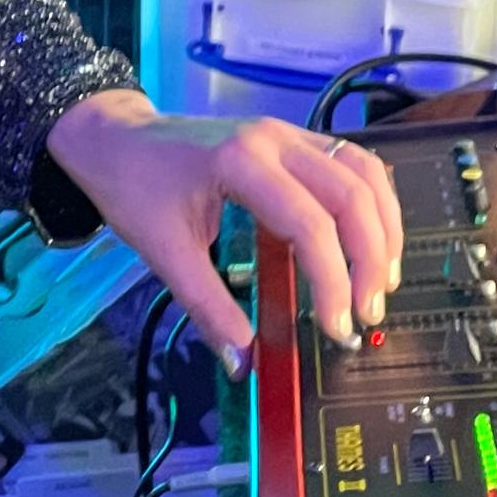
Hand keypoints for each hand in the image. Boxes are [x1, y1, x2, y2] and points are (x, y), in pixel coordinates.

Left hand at [43, 88, 400, 369]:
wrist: (113, 137)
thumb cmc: (133, 186)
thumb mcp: (163, 252)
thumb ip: (208, 307)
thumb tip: (242, 362)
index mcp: (240, 163)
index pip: (311, 224)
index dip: (333, 281)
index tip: (335, 327)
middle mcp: (274, 139)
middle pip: (352, 194)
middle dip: (370, 259)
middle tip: (367, 313)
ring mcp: (286, 133)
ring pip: (363, 171)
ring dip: (383, 226)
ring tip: (381, 280)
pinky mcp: (291, 138)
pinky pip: (350, 161)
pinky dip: (372, 201)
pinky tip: (372, 238)